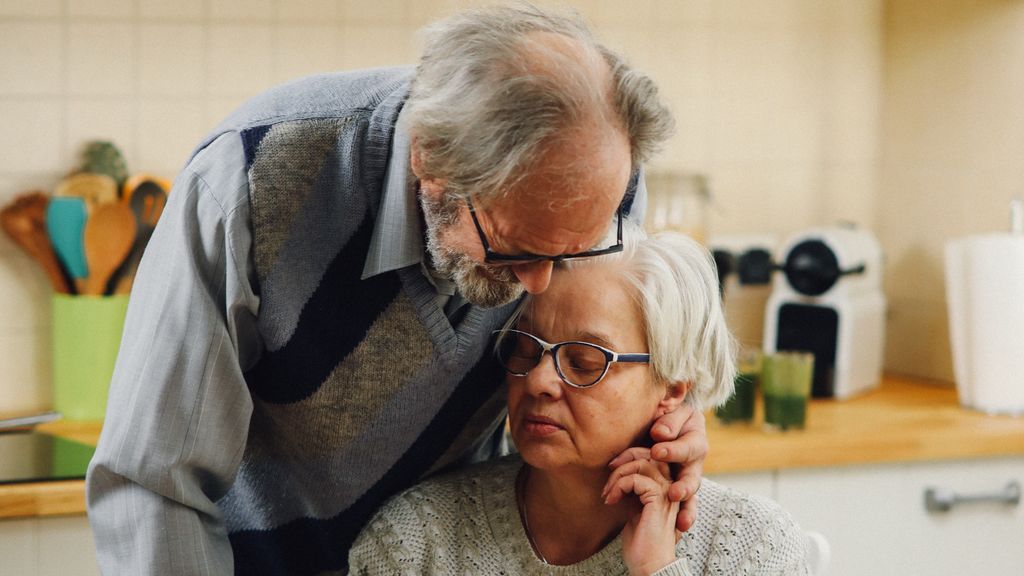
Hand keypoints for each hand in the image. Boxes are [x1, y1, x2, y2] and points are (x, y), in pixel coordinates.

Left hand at [603, 447, 679, 575]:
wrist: (649, 565)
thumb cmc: (641, 542)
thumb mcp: (635, 508)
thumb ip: (634, 490)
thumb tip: (619, 472)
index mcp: (667, 488)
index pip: (654, 456)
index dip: (631, 456)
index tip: (612, 469)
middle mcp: (671, 488)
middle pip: (651, 454)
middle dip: (626, 457)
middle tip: (609, 472)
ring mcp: (668, 493)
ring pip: (643, 464)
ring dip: (619, 474)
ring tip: (608, 492)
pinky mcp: (659, 501)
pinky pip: (637, 480)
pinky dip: (620, 486)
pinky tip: (612, 500)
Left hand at [647, 403, 707, 531]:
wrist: (671, 427)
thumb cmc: (670, 418)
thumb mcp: (672, 412)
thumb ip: (669, 421)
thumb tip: (660, 434)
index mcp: (695, 440)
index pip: (686, 446)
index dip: (672, 450)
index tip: (656, 452)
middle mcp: (695, 463)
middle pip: (693, 477)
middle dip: (684, 487)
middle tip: (673, 494)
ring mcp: (688, 479)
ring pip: (691, 497)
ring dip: (687, 509)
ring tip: (682, 522)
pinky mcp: (679, 490)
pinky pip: (684, 506)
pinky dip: (684, 517)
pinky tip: (679, 529)